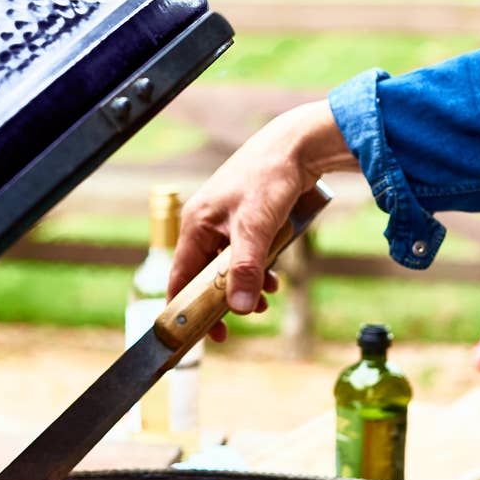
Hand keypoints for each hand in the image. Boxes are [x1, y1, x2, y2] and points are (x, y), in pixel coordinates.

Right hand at [169, 100, 356, 340]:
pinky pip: (246, 255)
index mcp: (196, 225)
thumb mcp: (256, 228)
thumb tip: (239, 309)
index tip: (202, 334)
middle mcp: (206, 224)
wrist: (299, 145)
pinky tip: (273, 279)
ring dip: (246, 287)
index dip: (187, 308)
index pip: (180, 277)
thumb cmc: (270, 177)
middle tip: (242, 320)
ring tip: (266, 301)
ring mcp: (227, 222)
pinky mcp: (248, 220)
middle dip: (224, 300)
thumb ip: (246, 270)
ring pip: (229, 268)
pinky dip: (257, 270)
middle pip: (205, 276)